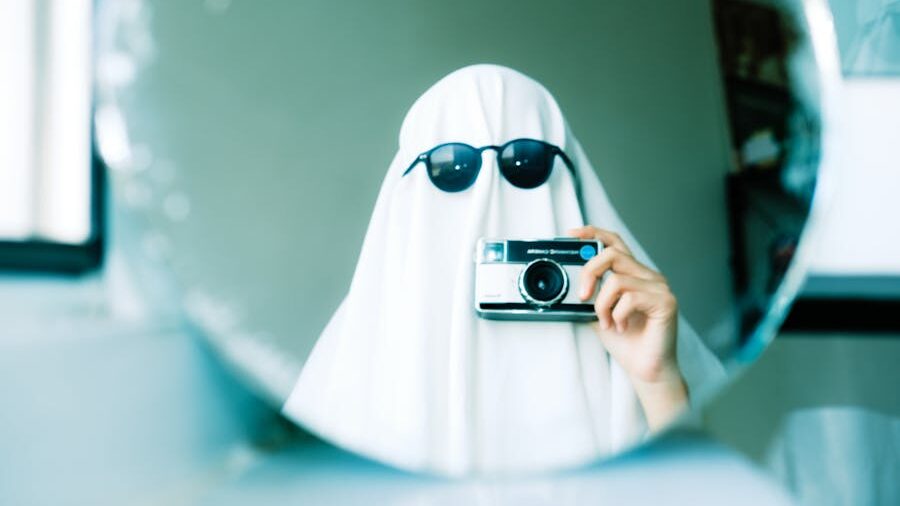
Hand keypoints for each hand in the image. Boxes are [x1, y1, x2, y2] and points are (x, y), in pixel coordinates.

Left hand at [568, 225, 687, 429]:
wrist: (646, 370)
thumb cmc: (626, 342)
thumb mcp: (598, 314)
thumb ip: (588, 297)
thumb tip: (569, 286)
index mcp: (633, 275)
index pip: (615, 243)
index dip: (593, 233)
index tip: (572, 235)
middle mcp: (648, 276)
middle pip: (612, 254)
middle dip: (589, 273)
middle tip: (582, 296)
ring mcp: (659, 287)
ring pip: (618, 280)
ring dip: (603, 305)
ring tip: (608, 323)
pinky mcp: (666, 301)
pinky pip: (630, 298)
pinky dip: (618, 315)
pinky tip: (622, 328)